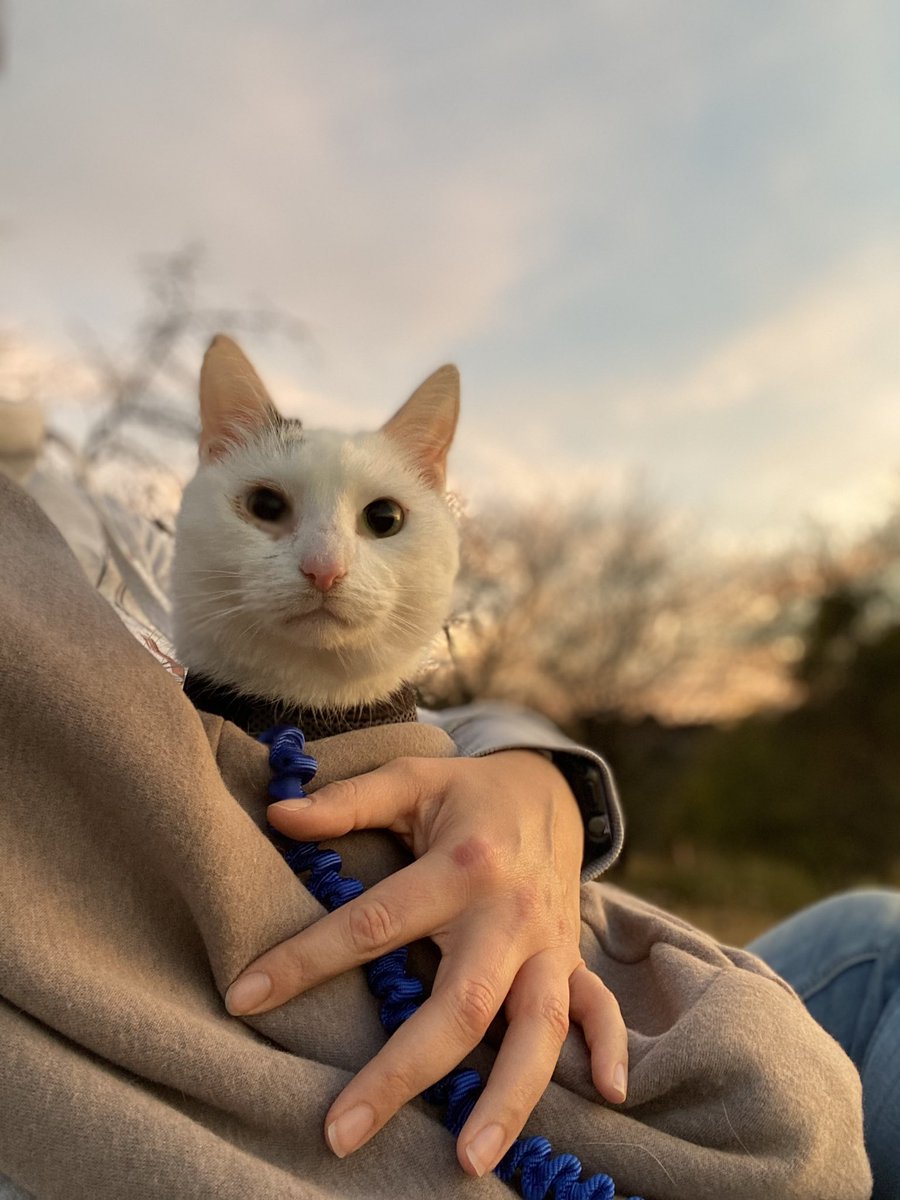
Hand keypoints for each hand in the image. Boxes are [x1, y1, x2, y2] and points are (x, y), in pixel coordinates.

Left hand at [225, 751, 627, 1176]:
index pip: (374, 922)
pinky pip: (599, 1008)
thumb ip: (348, 800)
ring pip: (537, 1028)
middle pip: (461, 1004)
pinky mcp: (572, 958)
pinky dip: (608, 1048)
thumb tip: (278, 816)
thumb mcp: (412, 780)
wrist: (550, 790)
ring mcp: (548, 942)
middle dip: (401, 1073)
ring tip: (467, 1160)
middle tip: (340, 1133)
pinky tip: (603, 1096)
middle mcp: (508, 913)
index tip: (245, 999)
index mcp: (463, 864)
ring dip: (508, 1096)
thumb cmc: (466, 794)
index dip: (305, 961)